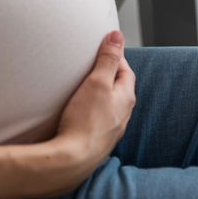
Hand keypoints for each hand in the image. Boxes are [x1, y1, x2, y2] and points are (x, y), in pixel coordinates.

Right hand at [50, 31, 135, 190]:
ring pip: (108, 104)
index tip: (102, 48)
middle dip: (106, 74)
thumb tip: (117, 37)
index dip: (114, 56)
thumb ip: (108, 59)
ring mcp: (111, 129)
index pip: (125, 69)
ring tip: (82, 87)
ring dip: (98, 94)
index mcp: (126, 98)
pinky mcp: (97, 140)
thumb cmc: (85, 122)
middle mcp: (122, 115)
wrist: (71, 161)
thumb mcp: (97, 82)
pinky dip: (90, 111)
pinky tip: (79, 112)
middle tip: (90, 66)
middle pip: (118, 87)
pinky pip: (97, 119)